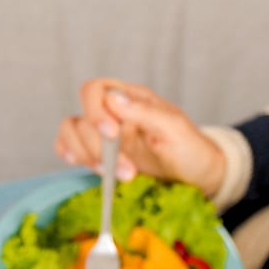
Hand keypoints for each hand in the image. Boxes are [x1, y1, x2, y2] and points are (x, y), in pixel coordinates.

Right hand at [53, 79, 225, 198]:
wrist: (198, 177)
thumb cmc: (191, 150)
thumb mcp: (175, 130)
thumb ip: (145, 112)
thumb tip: (112, 99)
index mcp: (132, 99)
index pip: (95, 90)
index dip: (95, 111)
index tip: (112, 134)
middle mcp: (114, 113)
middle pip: (81, 117)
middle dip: (98, 147)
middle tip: (126, 169)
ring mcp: (105, 135)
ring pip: (71, 132)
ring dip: (86, 155)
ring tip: (111, 174)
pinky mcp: (101, 155)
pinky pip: (71, 147)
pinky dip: (71, 155)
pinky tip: (89, 167)